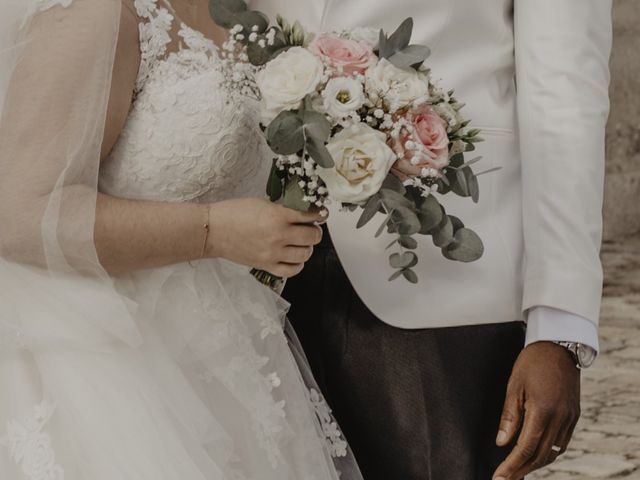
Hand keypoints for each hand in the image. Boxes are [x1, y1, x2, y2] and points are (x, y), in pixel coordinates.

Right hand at [206, 198, 322, 277]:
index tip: (320, 213)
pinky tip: (295, 257)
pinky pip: (291, 270)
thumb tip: (301, 213)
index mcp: (277, 216)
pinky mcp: (266, 265)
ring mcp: (273, 253)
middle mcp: (278, 236)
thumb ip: (283, 209)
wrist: (213, 230)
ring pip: (305, 254)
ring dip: (307, 247)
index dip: (319, 214)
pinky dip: (297, 264)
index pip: (310, 216)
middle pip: (312, 236)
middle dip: (315, 231)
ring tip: (302, 242)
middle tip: (311, 227)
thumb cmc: (233, 213)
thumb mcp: (262, 203)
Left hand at [493, 341, 580, 479]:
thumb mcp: (514, 386)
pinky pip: (562, 443)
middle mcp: (560, 418)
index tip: (499, 477)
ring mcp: (570, 418)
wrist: (558, 346)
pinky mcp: (574, 415)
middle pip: (540, 456)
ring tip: (518, 471)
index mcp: (542, 410)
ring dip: (535, 464)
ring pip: (553, 452)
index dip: (511, 466)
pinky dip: (549, 453)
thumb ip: (509, 417)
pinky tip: (537, 455)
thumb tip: (502, 442)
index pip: (525, 448)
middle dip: (522, 470)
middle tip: (506, 479)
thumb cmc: (532, 362)